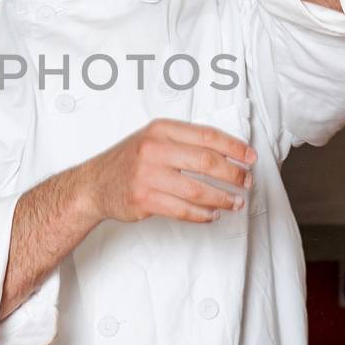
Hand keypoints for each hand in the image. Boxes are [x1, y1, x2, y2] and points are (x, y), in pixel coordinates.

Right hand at [77, 118, 254, 224]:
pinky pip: (183, 210)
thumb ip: (184, 142)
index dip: (234, 148)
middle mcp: (154, 149)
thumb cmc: (129, 162)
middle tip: (247, 182)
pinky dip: (203, 214)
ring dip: (222, 199)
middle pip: (207, 162)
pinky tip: (212, 215)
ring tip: (235, 203)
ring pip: (198, 190)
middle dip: (234, 174)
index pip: (208, 136)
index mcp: (161, 129)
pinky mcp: (144, 199)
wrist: (94, 184)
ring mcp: (148, 175)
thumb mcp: (153, 139)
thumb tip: (228, 153)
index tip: (250, 158)